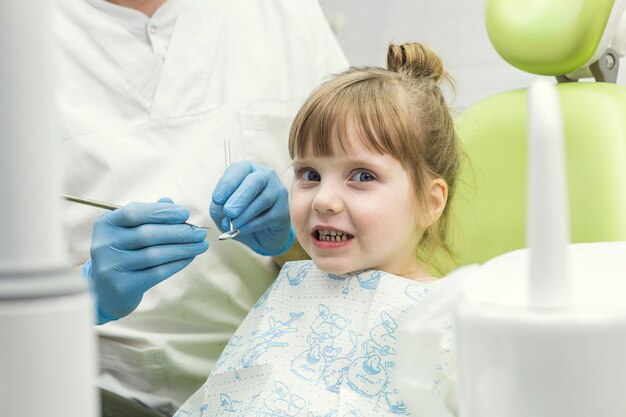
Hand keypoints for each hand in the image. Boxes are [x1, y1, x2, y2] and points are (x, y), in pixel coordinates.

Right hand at [82, 198, 207, 323]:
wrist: (107, 291)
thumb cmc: (125, 253)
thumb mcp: (131, 231)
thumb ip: (149, 215)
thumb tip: (170, 202)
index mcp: (106, 224)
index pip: (134, 212)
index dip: (162, 212)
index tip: (185, 214)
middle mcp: (104, 244)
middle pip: (147, 234)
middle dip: (179, 232)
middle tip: (200, 232)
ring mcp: (111, 267)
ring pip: (155, 255)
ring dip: (184, 248)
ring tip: (201, 245)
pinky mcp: (122, 286)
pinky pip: (157, 272)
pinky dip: (178, 263)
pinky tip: (190, 257)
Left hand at [210, 161, 293, 255]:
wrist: (260, 235)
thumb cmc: (239, 215)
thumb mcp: (222, 209)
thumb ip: (219, 206)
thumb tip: (223, 207)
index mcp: (249, 169)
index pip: (239, 169)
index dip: (227, 184)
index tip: (216, 200)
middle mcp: (267, 176)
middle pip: (255, 181)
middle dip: (239, 197)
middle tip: (228, 212)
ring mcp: (278, 192)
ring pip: (264, 199)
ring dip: (245, 214)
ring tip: (232, 225)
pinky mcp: (284, 211)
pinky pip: (269, 216)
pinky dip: (252, 224)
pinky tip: (241, 230)